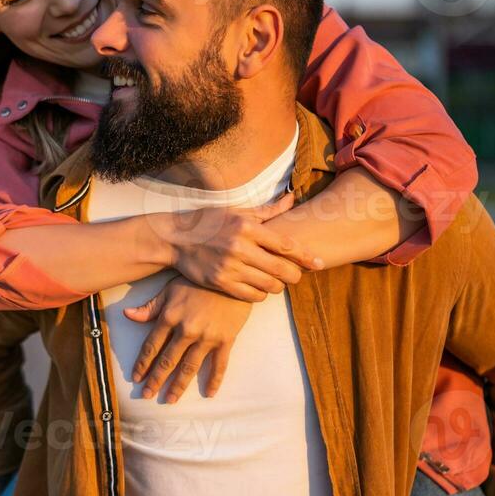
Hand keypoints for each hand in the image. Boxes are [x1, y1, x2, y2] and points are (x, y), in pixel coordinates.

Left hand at [124, 277, 251, 401]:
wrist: (232, 275)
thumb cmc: (198, 281)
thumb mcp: (170, 289)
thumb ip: (150, 307)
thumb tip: (127, 315)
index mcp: (170, 317)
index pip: (152, 346)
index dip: (143, 363)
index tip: (137, 377)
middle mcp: (186, 330)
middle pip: (168, 361)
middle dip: (156, 380)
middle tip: (147, 395)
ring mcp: (207, 337)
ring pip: (189, 367)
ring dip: (179, 385)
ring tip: (170, 399)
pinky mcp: (226, 340)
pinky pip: (219, 364)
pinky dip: (214, 380)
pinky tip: (209, 393)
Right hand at [160, 194, 321, 301]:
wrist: (175, 238)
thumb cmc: (209, 221)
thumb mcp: (238, 211)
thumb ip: (268, 210)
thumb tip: (293, 199)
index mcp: (247, 227)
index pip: (285, 245)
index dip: (305, 256)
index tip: (319, 263)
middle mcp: (240, 247)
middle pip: (281, 269)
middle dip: (295, 275)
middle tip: (297, 276)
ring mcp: (229, 267)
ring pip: (268, 285)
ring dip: (278, 286)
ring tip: (277, 281)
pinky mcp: (220, 282)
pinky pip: (251, 296)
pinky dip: (261, 294)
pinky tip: (259, 287)